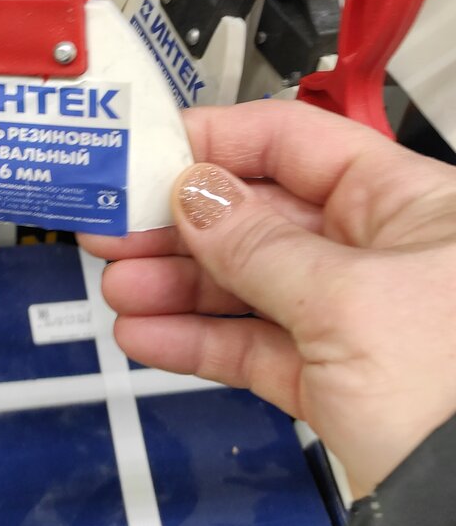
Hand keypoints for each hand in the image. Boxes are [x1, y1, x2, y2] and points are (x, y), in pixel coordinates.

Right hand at [80, 101, 455, 497]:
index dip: (216, 144)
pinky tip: (148, 334)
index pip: (296, 144)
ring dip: (176, 285)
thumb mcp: (348, 301)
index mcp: (411, 205)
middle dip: (180, 223)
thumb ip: (259, 245)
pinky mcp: (335, 381)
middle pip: (261, 214)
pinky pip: (253, 345)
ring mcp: (357, 319)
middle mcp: (384, 254)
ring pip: (249, 284)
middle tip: (114, 224)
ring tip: (120, 285)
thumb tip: (197, 196)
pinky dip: (197, 340)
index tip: (147, 153)